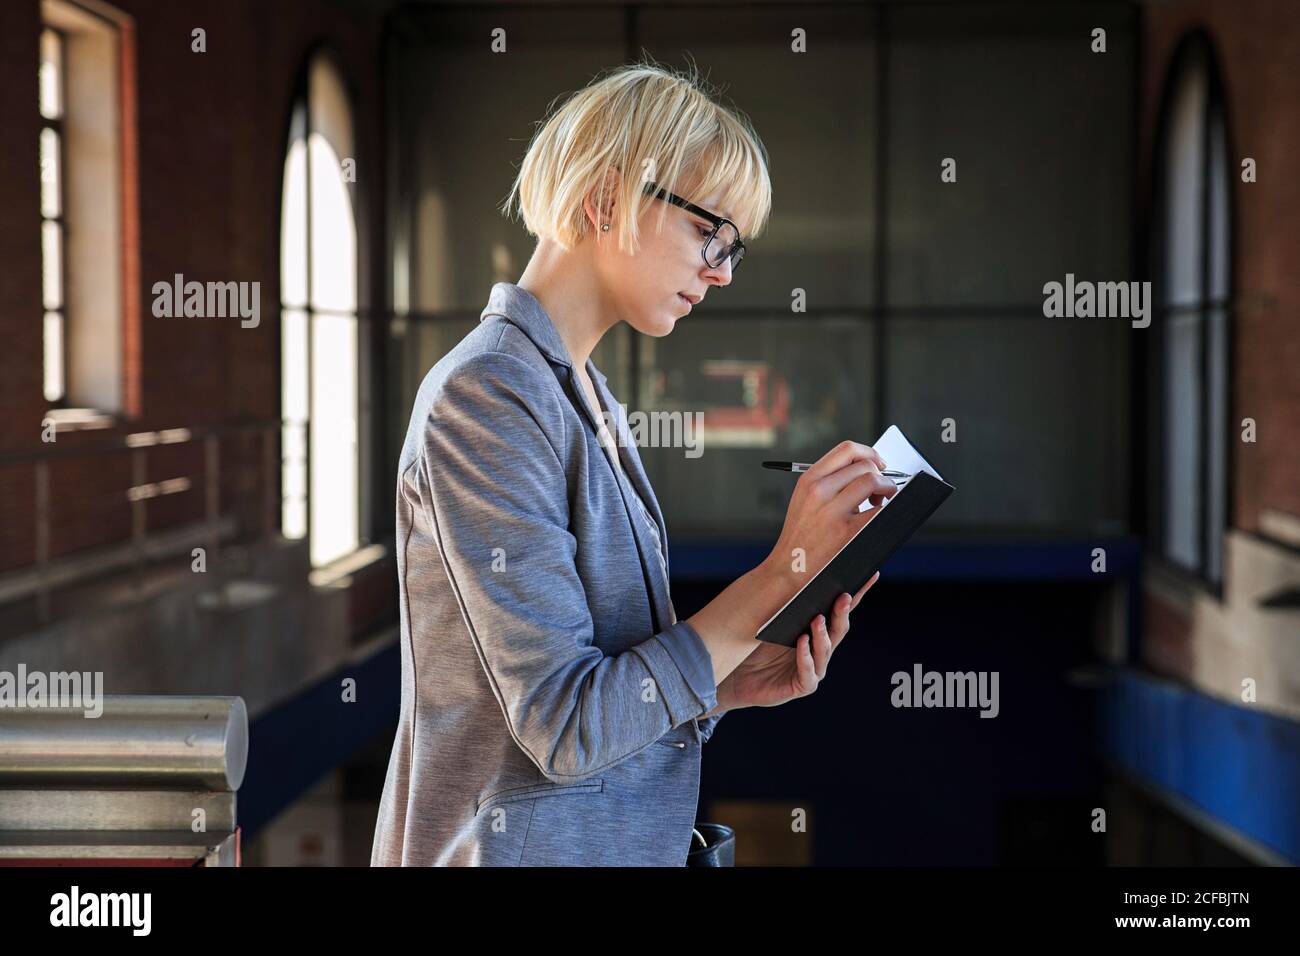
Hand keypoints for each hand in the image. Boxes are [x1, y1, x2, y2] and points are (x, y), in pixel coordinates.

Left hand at [716, 571, 881, 710]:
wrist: (737, 676)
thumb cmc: (754, 645)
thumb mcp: (769, 619)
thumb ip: (784, 602)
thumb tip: (792, 568)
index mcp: (817, 630)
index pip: (840, 610)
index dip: (857, 594)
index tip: (869, 574)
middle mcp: (820, 649)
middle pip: (837, 629)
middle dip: (841, 612)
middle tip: (843, 596)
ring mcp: (814, 668)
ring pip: (824, 650)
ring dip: (822, 634)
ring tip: (818, 619)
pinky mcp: (803, 685)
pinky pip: (808, 671)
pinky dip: (805, 657)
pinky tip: (801, 642)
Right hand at [763, 441, 897, 592]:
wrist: (789, 569)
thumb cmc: (800, 535)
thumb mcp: (804, 499)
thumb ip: (828, 481)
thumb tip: (862, 468)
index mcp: (809, 480)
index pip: (847, 450)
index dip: (870, 453)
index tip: (878, 464)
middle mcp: (819, 491)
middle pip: (864, 465)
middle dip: (881, 474)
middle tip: (880, 491)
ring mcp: (832, 511)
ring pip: (872, 481)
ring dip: (887, 488)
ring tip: (880, 502)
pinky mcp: (847, 532)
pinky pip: (877, 510)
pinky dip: (886, 509)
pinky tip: (878, 516)